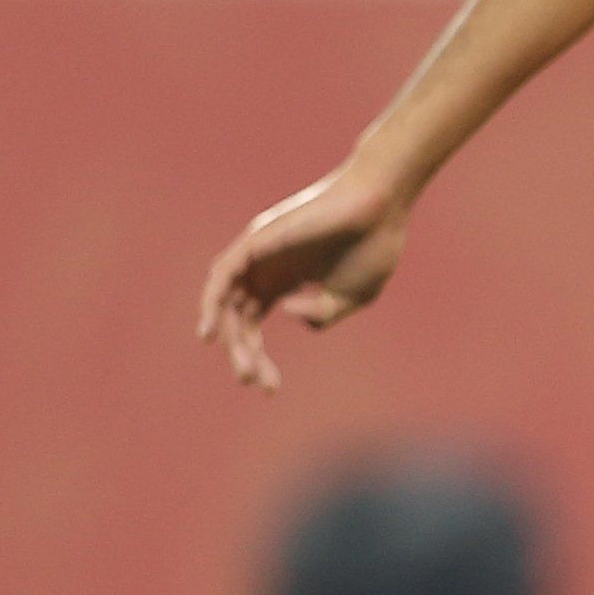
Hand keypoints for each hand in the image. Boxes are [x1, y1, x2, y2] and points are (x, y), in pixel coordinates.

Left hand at [194, 162, 414, 389]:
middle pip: (238, 317)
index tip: (270, 388)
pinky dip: (213, 300)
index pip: (253, 324)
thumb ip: (319, 315)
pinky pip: (225, 272)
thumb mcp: (350, 298)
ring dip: (227, 332)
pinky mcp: (259, 239)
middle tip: (254, 382)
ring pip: (227, 298)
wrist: (382, 206)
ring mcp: (260, 252)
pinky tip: (212, 329)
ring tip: (237, 361)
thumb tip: (286, 315)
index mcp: (286, 282)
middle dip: (245, 353)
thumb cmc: (372, 246)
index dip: (258, 358)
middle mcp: (265, 268)